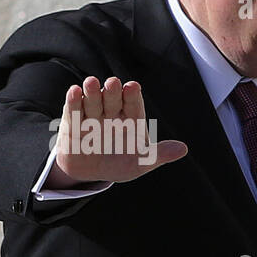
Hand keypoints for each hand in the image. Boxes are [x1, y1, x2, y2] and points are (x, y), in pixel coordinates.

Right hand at [48, 75, 186, 186]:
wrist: (91, 174)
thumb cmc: (120, 164)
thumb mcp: (141, 163)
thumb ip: (159, 155)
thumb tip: (183, 149)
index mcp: (131, 120)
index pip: (134, 105)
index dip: (133, 96)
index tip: (133, 87)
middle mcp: (112, 114)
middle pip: (113, 100)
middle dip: (113, 92)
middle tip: (113, 82)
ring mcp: (92, 116)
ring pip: (93, 102)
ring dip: (92, 92)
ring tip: (91, 82)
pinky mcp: (73, 124)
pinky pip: (74, 111)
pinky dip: (73, 102)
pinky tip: (74, 91)